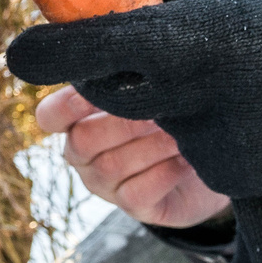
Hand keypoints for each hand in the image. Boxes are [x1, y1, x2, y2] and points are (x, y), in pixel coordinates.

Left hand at [7, 0, 261, 200]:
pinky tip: (236, 110)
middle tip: (129, 49)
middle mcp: (197, 99)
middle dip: (104, 74)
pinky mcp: (224, 179)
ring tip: (215, 77)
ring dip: (161, 101)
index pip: (99, 50)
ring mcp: (210, 146)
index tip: (20, 54)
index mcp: (197, 40)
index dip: (50, 53)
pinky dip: (194, 129)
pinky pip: (182, 152)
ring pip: (149, 121)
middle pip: (109, 93)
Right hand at [35, 86, 230, 228]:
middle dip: (124, 122)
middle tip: (162, 110)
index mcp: (79, 121)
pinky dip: (164, 173)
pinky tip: (185, 160)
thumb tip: (129, 54)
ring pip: (111, 166)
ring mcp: (105, 185)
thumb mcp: (153, 90)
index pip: (50, 115)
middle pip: (82, 140)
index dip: (66, 104)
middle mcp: (84, 156)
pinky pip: (136, 192)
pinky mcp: (134, 208)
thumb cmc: (175, 113)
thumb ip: (132, 77)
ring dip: (153, 146)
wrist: (211, 160)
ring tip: (181, 133)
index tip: (97, 91)